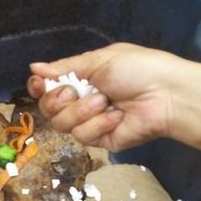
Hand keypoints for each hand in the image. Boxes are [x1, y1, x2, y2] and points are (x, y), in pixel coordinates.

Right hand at [27, 43, 185, 151]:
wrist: (166, 94)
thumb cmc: (137, 69)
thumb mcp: (99, 60)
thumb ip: (65, 67)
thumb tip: (34, 67)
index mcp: (80, 79)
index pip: (47, 88)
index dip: (39, 88)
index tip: (39, 84)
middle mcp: (80, 102)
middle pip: (48, 109)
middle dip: (58, 100)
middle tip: (75, 92)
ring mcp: (89, 123)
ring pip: (62, 125)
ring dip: (82, 111)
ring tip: (105, 102)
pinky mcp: (100, 141)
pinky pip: (83, 136)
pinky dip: (98, 124)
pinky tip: (116, 116)